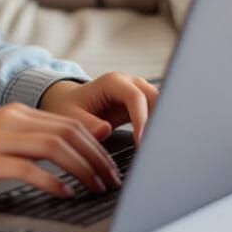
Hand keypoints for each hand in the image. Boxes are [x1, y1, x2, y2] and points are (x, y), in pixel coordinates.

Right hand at [0, 102, 122, 198]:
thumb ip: (29, 139)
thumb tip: (68, 152)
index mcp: (17, 113)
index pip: (68, 121)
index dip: (96, 142)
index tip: (113, 162)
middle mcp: (11, 120)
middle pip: (67, 132)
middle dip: (97, 156)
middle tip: (114, 179)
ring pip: (54, 147)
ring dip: (82, 168)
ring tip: (98, 187)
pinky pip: (28, 169)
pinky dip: (52, 181)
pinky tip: (65, 193)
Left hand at [38, 73, 158, 144]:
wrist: (70, 102)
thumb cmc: (70, 108)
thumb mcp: (71, 116)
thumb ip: (87, 124)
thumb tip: (106, 130)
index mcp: (112, 82)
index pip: (135, 97)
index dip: (142, 119)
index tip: (142, 143)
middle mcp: (130, 82)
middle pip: (155, 98)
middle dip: (158, 121)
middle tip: (157, 148)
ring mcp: (139, 91)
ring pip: (161, 104)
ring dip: (162, 124)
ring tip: (159, 149)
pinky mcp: (143, 104)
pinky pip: (158, 113)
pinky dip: (159, 127)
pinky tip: (158, 145)